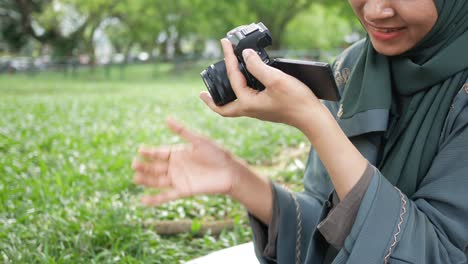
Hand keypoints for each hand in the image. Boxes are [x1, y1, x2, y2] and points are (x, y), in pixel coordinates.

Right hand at [132, 118, 243, 205]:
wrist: (230, 172)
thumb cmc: (217, 154)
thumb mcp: (199, 140)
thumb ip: (182, 131)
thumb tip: (166, 118)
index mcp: (178, 153)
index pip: (160, 153)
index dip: (150, 152)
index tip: (140, 150)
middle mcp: (176, 166)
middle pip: (156, 167)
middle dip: (145, 166)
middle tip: (134, 164)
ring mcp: (178, 179)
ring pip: (158, 181)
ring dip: (146, 180)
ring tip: (135, 178)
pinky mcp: (183, 190)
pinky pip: (166, 196)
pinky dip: (154, 199)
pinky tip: (143, 200)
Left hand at [200, 38, 323, 128]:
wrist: (312, 117)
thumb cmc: (296, 100)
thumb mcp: (276, 80)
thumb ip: (258, 67)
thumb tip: (246, 55)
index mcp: (248, 103)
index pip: (232, 77)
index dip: (228, 57)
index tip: (225, 43)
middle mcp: (250, 110)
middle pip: (224, 109)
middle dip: (212, 101)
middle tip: (202, 94)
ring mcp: (258, 111)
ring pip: (234, 108)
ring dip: (223, 100)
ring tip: (217, 93)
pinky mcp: (266, 110)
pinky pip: (245, 104)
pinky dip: (238, 97)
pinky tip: (245, 88)